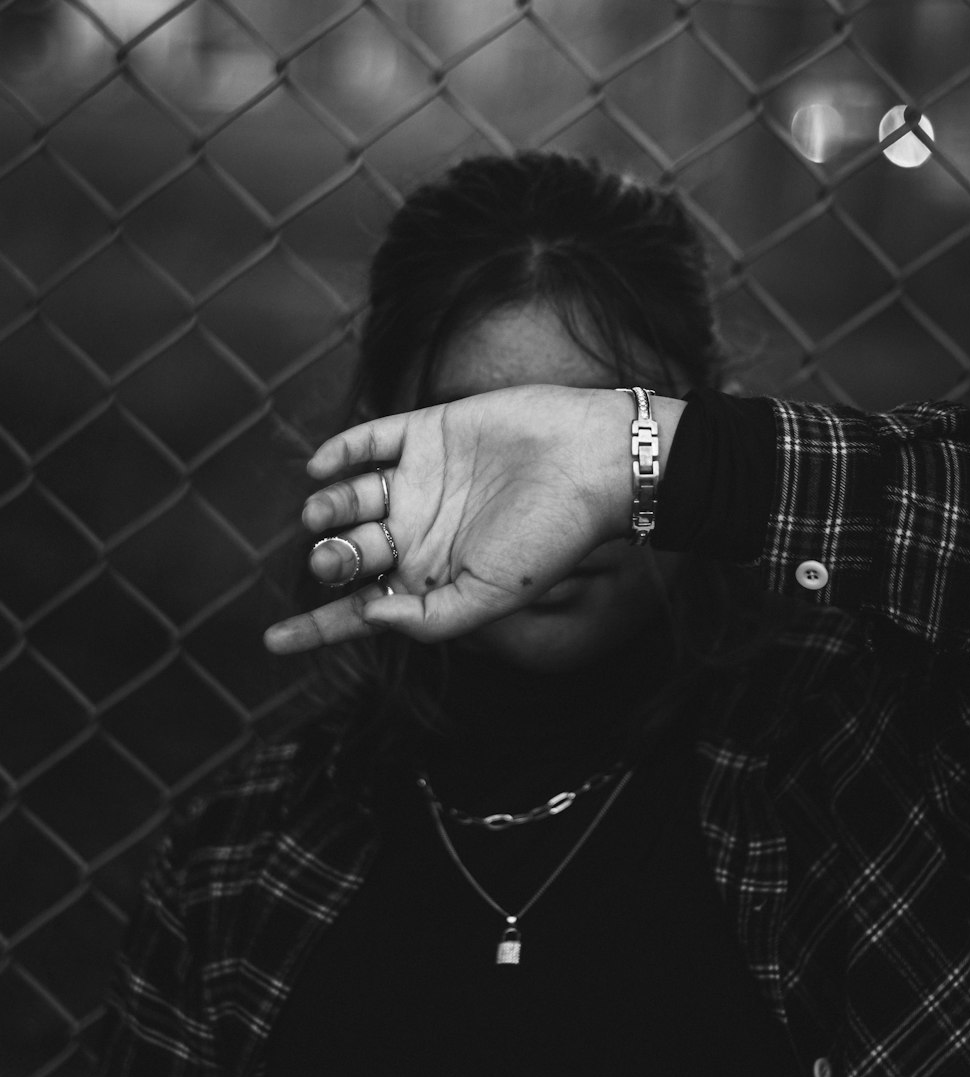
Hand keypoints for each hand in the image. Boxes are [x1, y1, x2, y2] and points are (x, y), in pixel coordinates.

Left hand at [263, 385, 682, 652]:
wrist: (591, 463)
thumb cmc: (550, 538)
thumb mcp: (490, 599)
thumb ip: (427, 618)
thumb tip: (366, 613)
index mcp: (433, 577)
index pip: (362, 608)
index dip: (316, 627)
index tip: (271, 642)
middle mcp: (420, 531)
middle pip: (350, 552)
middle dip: (329, 560)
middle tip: (331, 557)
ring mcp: (422, 482)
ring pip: (351, 497)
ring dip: (327, 508)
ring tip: (323, 514)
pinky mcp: (429, 434)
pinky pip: (370, 442)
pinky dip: (339, 452)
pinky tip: (322, 468)